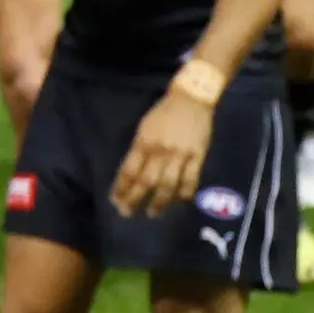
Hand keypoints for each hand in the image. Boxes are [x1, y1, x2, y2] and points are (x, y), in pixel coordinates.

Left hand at [111, 90, 214, 216]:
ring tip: (152, 213)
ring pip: (168, 184)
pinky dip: (185, 193)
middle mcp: (160, 151)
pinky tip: (179, 202)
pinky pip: (191, 179)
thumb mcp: (144, 128)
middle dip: (134, 199)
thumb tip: (132, 174)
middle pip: (145, 181)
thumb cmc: (163, 113)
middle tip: (127, 213)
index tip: (115, 200)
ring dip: (159, 202)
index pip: (128, 170)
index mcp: (143, 143)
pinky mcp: (198, 156)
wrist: (191, 99)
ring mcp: (180, 155)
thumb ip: (138, 150)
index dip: (121, 187)